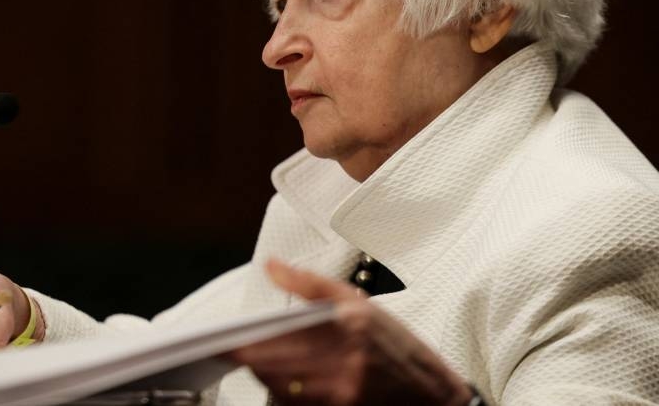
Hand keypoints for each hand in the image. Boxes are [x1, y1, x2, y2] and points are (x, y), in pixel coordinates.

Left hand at [229, 259, 473, 405]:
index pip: (281, 334)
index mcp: (348, 326)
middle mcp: (344, 363)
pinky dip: (281, 392)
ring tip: (259, 360)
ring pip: (279, 387)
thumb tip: (272, 266)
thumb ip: (311, 284)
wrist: (430, 394)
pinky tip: (283, 379)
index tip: (228, 337)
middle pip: (273, 365)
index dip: (247, 339)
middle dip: (250, 357)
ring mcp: (341, 394)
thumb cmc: (397, 347)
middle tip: (235, 347)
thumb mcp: (360, 303)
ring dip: (264, 375)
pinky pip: (294, 404)